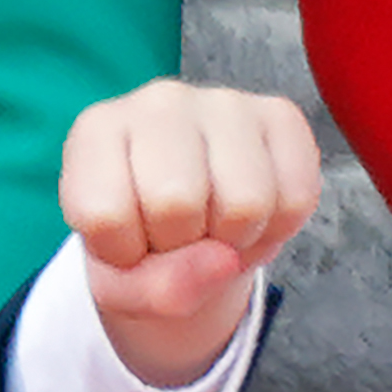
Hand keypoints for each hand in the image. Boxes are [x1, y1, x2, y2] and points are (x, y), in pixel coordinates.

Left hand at [58, 79, 318, 386]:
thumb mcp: (120, 285)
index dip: (123, 254)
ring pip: (245, 202)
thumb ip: (153, 290)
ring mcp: (224, 102)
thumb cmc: (140, 244)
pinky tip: (249, 219)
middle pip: (177, 202)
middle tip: (176, 237)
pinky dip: (276, 230)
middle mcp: (158, 102)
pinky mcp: (281, 114)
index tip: (127, 243)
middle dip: (181, 245)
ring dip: (234, 241)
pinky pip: (295, 197)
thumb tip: (224, 261)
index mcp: (96, 131)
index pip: (105, 214)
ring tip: (213, 230)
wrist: (186, 227)